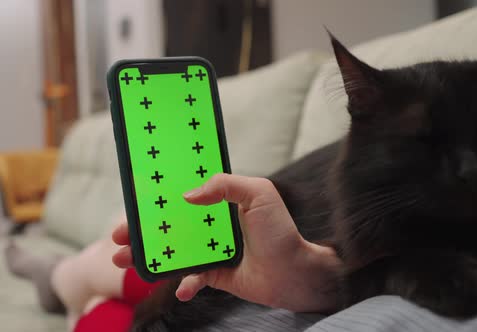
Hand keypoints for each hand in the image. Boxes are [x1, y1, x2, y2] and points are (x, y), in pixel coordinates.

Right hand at [112, 174, 341, 311]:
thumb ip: (226, 185)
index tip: (134, 200)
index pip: (183, 197)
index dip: (158, 199)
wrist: (296, 271)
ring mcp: (213, 251)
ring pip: (173, 252)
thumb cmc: (281, 231)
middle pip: (169, 227)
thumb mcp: (259, 194)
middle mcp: (213, 227)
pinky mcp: (217, 275)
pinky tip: (184, 287)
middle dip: (141, 231)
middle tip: (117, 235)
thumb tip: (187, 196)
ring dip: (149, 257)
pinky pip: (192, 279)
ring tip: (124, 261)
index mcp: (220, 204)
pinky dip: (185, 284)